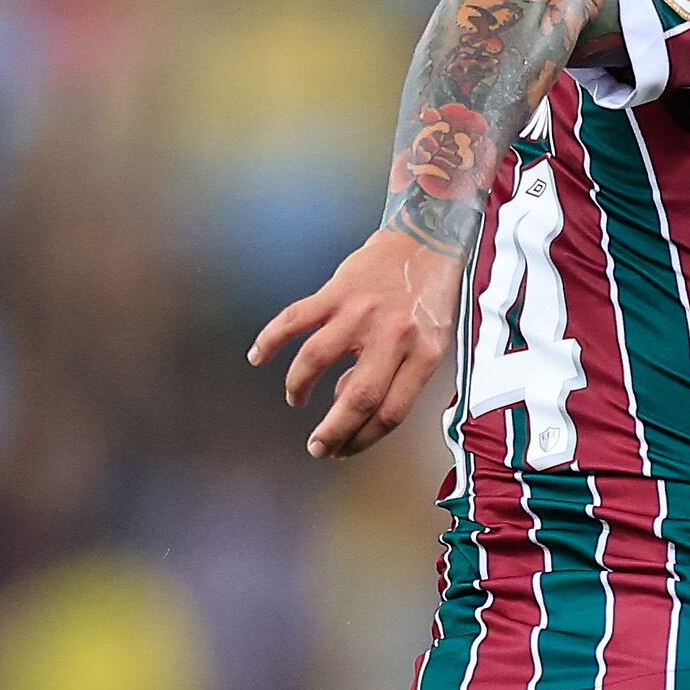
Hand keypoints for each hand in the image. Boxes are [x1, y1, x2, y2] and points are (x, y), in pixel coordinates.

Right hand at [249, 225, 463, 456]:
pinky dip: (270, 340)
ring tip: (296, 399)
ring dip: (299, 387)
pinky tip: (258, 357)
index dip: (364, 439)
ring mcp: (361, 312)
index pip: (391, 412)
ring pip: (316, 360)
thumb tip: (346, 402)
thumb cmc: (430, 296)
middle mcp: (393, 336)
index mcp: (424, 354)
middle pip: (356, 398)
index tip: (344, 450)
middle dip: (332, 431)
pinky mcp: (336, 291)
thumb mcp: (431, 342)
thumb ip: (398, 375)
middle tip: (316, 447)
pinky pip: (295, 320)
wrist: (428, 239)